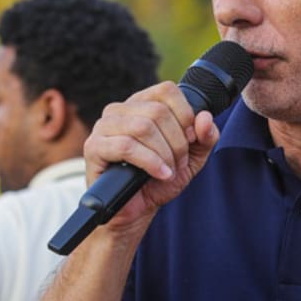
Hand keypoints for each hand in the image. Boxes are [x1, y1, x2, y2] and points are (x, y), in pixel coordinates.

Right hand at [82, 81, 219, 226]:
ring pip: (143, 127)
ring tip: (168, 171)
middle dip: (177, 142)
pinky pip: (126, 146)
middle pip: (158, 111)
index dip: (185, 115)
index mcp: (141, 104)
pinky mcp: (94, 147)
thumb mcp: (192, 158)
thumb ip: (205, 137)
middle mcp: (120, 110)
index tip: (190, 139)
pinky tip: (160, 174)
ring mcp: (104, 126)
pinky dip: (150, 162)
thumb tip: (205, 117)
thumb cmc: (160, 179)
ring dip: (164, 153)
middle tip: (179, 162)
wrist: (137, 210)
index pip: (166, 90)